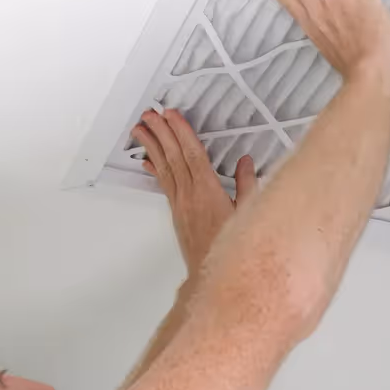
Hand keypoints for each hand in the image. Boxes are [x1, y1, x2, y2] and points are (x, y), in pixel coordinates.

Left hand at [132, 109, 256, 275]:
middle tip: (150, 114)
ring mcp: (180, 204)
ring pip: (164, 168)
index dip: (181, 132)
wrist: (214, 275)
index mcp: (207, 191)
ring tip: (140, 130)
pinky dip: (155, 169)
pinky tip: (147, 160)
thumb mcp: (249, 213)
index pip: (191, 154)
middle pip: (172, 156)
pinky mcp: (177, 213)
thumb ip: (247, 184)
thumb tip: (245, 162)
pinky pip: (164, 184)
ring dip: (152, 146)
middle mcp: (189, 195)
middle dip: (161, 132)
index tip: (171, 115)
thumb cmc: (232, 246)